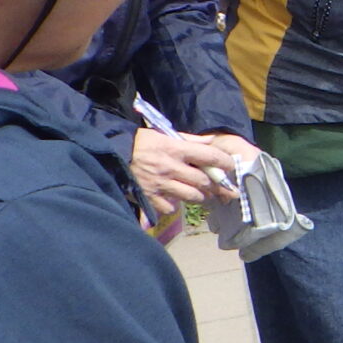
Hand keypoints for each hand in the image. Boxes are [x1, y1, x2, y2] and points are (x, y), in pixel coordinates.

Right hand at [129, 129, 244, 218]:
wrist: (111, 153)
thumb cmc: (141, 142)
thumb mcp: (164, 134)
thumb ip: (190, 140)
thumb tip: (213, 141)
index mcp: (175, 149)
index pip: (209, 156)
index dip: (224, 163)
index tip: (231, 166)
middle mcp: (170, 167)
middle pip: (203, 181)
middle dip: (213, 184)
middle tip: (217, 185)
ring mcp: (160, 184)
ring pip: (191, 196)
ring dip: (199, 195)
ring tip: (199, 193)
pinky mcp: (149, 197)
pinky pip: (170, 207)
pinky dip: (174, 205)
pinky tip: (173, 198)